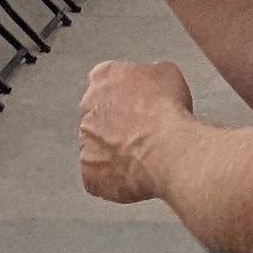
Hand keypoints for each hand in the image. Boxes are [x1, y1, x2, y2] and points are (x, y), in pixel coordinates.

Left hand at [79, 56, 194, 205]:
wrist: (167, 149)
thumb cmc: (167, 112)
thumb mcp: (167, 73)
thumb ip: (150, 74)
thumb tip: (153, 81)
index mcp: (103, 77)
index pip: (106, 83)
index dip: (125, 97)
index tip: (138, 106)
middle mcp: (88, 107)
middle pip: (98, 116)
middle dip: (115, 125)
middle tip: (140, 133)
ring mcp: (85, 141)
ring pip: (97, 148)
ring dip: (114, 152)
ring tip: (142, 157)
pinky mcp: (89, 172)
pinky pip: (99, 177)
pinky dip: (114, 179)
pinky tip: (135, 175)